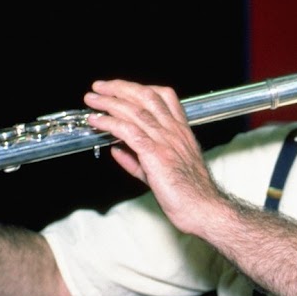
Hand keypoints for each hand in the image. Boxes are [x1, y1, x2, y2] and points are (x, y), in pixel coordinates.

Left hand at [83, 79, 220, 234]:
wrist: (203, 208)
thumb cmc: (188, 194)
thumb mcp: (160, 171)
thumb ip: (136, 159)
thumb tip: (116, 149)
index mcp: (180, 132)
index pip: (164, 97)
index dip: (140, 88)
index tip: (122, 88)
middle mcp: (174, 131)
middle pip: (146, 96)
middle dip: (120, 87)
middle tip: (100, 87)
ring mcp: (166, 140)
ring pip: (135, 110)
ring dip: (110, 101)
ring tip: (93, 99)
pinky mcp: (156, 154)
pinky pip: (128, 131)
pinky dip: (110, 123)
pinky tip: (97, 121)